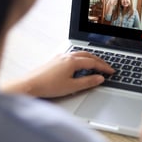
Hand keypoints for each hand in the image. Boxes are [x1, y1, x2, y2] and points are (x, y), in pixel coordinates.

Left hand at [0, 51, 114, 97]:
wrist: (30, 85)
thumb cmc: (48, 86)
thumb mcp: (71, 87)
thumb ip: (88, 82)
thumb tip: (100, 78)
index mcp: (73, 61)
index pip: (93, 62)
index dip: (104, 67)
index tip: (111, 71)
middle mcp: (67, 56)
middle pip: (88, 56)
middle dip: (99, 61)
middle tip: (107, 67)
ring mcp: (61, 57)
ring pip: (80, 54)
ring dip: (90, 58)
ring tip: (96, 65)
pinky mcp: (56, 60)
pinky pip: (73, 55)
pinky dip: (81, 59)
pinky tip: (80, 65)